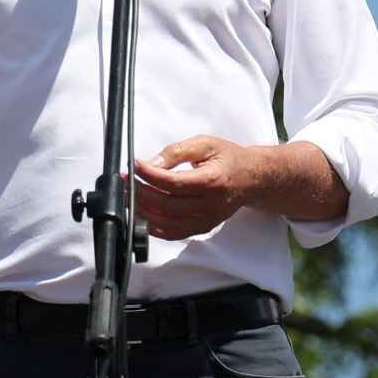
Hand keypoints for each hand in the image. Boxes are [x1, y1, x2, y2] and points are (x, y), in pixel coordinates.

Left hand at [133, 135, 267, 239]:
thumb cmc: (228, 158)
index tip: (133, 166)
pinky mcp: (202, 227)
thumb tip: (151, 163)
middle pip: (167, 205)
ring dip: (142, 210)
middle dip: (140, 193)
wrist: (252, 178)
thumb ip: (176, 152)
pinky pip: (173, 233)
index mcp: (213, 180)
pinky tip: (141, 213)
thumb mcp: (204, 144)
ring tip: (128, 195)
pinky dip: (153, 226)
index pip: (173, 183)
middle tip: (125, 180)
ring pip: (167, 222)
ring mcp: (207, 219)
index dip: (149, 175)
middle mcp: (211, 204)